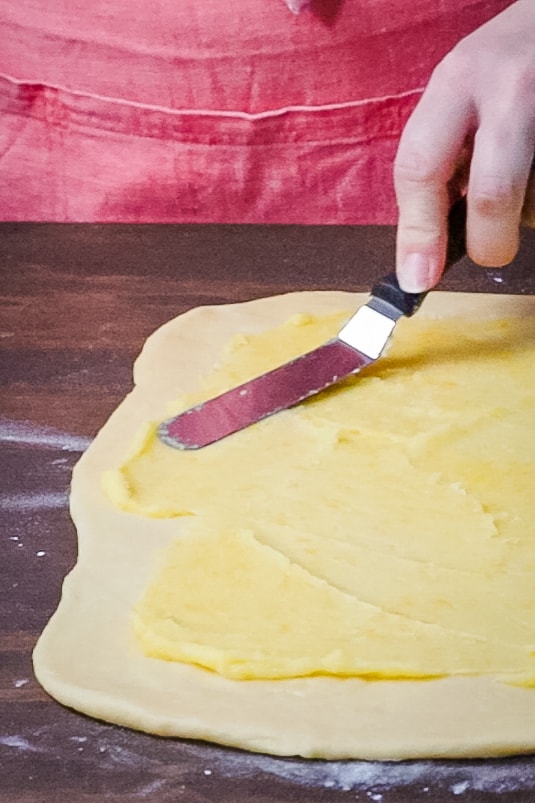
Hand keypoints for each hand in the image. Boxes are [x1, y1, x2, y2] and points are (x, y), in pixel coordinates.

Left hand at [394, 0, 534, 291]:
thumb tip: (424, 250)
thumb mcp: (457, 95)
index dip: (417, 233)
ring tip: (523, 177)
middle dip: (488, 243)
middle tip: (488, 252)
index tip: (417, 278)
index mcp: (458, 82)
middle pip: (492, 194)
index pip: (421, 167)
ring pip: (533, 203)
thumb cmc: (501, 68)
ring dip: (525, 214)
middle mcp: (507, 88)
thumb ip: (441, 159)